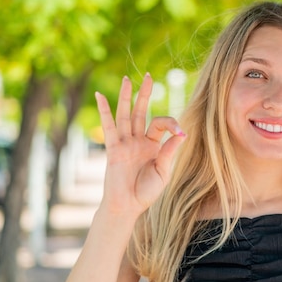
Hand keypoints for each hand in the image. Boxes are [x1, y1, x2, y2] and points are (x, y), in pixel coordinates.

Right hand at [95, 73, 185, 218]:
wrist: (128, 206)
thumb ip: (169, 152)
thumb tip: (181, 134)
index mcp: (153, 145)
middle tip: (148, 76)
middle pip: (141, 111)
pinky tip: (100, 96)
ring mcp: (125, 143)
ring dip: (126, 97)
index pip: (161, 124)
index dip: (172, 125)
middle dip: (144, 94)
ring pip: (125, 115)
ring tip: (127, 79)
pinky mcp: (113, 149)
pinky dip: (104, 111)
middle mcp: (138, 140)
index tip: (180, 133)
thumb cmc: (146, 192)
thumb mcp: (163, 171)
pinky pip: (109, 127)